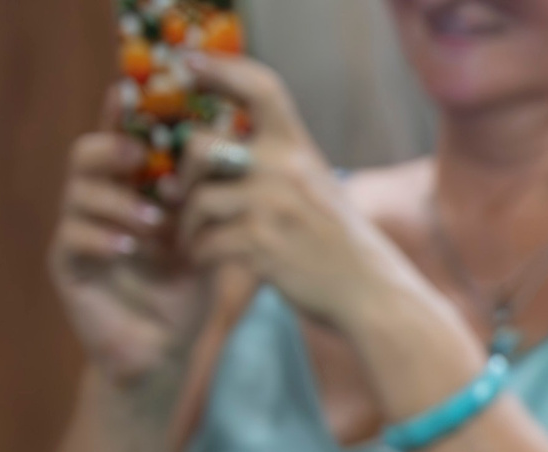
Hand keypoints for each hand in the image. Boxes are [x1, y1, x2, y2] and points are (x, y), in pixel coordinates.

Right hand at [49, 91, 212, 387]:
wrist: (166, 350)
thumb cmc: (188, 291)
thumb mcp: (208, 239)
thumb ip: (211, 200)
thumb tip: (235, 151)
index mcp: (132, 190)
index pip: (122, 141)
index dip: (122, 114)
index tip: (130, 90)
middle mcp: (100, 203)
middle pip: (87, 155)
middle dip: (113, 150)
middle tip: (142, 159)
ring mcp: (79, 232)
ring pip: (78, 193)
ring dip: (118, 202)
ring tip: (154, 223)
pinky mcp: (68, 266)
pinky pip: (72, 237)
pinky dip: (101, 237)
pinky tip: (128, 247)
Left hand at [174, 54, 425, 331]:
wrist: (370, 292)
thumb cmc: (340, 243)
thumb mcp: (319, 186)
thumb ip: (280, 164)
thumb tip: (224, 150)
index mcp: (298, 148)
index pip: (260, 88)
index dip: (221, 68)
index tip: (190, 64)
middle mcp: (284, 169)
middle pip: (201, 145)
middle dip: (182, 174)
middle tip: (177, 195)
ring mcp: (272, 206)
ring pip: (198, 199)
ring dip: (185, 225)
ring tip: (189, 240)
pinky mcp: (261, 245)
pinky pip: (206, 242)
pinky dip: (198, 255)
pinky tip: (203, 262)